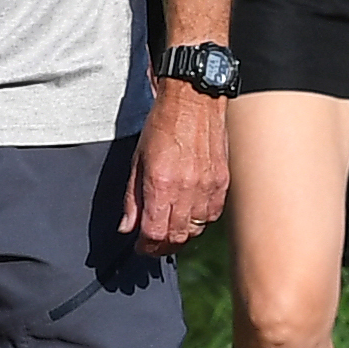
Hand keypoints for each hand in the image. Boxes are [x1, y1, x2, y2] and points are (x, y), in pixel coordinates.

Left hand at [127, 85, 229, 249]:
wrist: (194, 100)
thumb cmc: (163, 125)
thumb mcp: (137, 160)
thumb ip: (132, 198)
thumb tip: (127, 227)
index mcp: (160, 184)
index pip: (154, 233)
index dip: (146, 247)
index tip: (141, 247)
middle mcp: (186, 189)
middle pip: (176, 237)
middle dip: (162, 246)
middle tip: (153, 245)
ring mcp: (207, 187)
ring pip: (195, 230)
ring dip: (181, 235)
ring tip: (171, 229)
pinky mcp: (222, 182)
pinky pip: (212, 215)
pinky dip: (200, 221)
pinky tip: (190, 214)